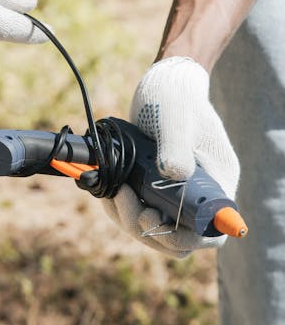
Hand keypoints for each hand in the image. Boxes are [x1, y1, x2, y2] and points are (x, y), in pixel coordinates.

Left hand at [103, 57, 239, 257]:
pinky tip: (108, 191)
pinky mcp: (156, 190)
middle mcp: (199, 195)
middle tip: (122, 199)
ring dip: (128, 219)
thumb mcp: (175, 119)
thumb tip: (175, 174)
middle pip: (178, 239)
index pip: (209, 232)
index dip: (182, 237)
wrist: (163, 84)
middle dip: (145, 228)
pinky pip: (140, 213)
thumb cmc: (175, 97)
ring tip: (111, 192)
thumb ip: (175, 147)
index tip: (152, 215)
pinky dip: (122, 208)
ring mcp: (177, 194)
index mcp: (216, 183)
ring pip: (155, 230)